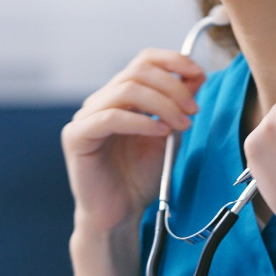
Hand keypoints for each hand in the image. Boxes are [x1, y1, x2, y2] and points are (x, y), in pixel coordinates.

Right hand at [61, 49, 204, 235]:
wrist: (118, 215)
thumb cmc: (138, 178)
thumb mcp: (167, 135)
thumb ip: (177, 106)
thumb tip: (196, 76)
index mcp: (119, 97)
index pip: (143, 60)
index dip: (172, 60)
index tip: (199, 74)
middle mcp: (100, 101)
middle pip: (137, 71)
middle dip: (172, 86)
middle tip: (194, 109)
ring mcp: (85, 117)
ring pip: (126, 89)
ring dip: (162, 103)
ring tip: (182, 124)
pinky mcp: (77, 136)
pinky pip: (111, 117)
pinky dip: (141, 121)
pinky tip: (161, 132)